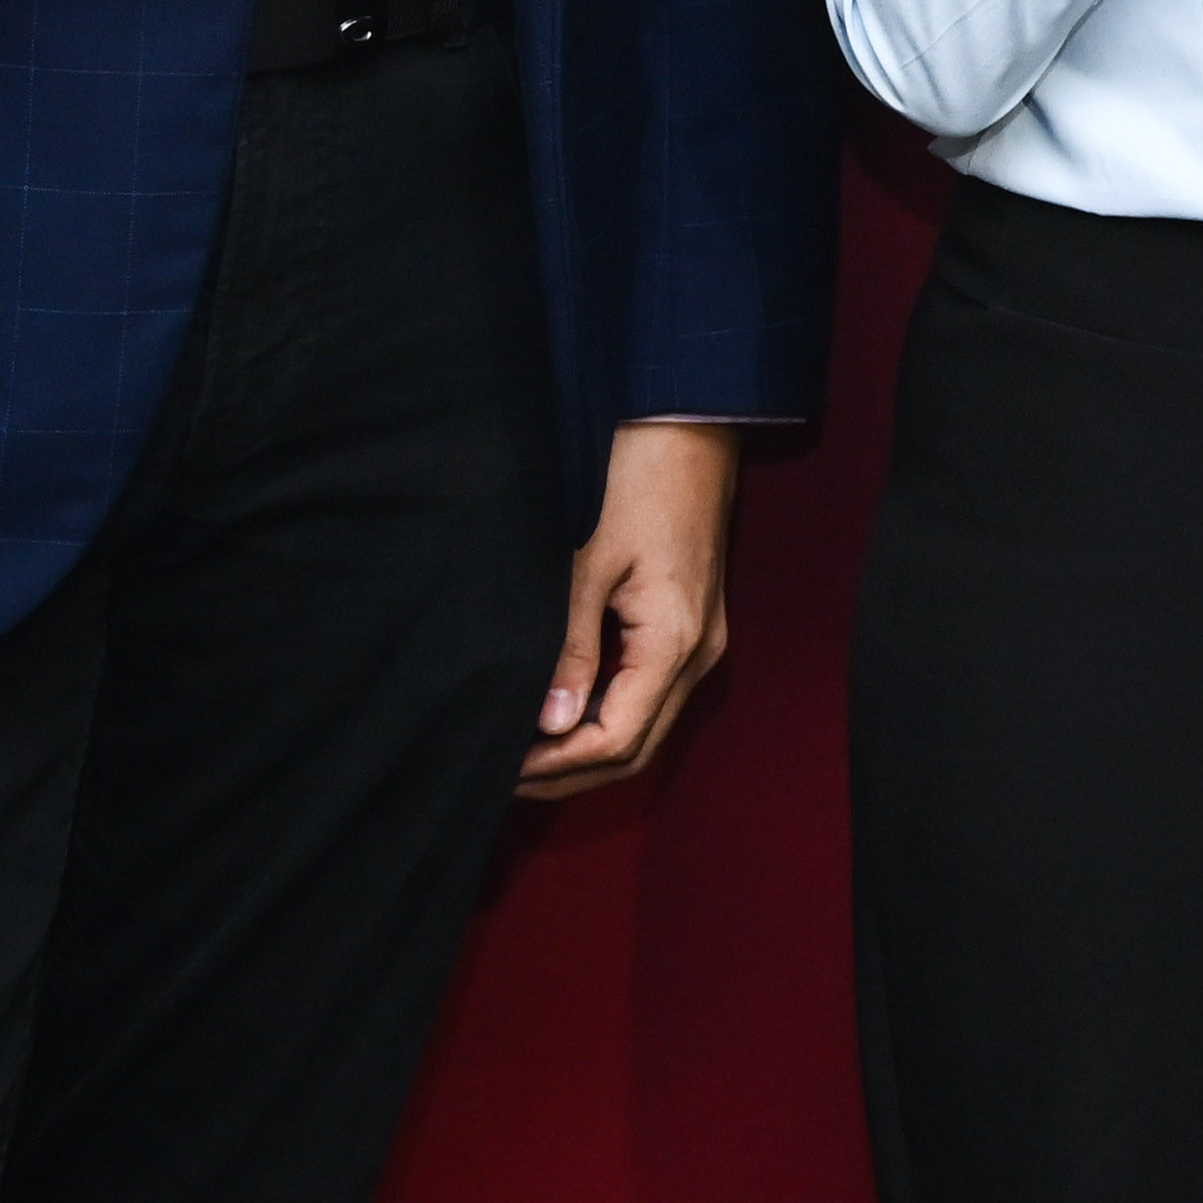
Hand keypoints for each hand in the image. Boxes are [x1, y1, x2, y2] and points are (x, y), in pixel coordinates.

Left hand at [519, 421, 743, 800]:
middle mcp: (700, 654)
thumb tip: (549, 723)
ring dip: (586, 751)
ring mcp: (701, 642)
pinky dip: (605, 718)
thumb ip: (571, 648)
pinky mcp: (691, 626)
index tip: (500, 769)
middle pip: (636, 749)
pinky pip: (650, 696)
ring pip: (645, 728)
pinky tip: (560, 713)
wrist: (688, 426)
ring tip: (523, 752)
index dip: (557, 765)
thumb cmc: (636, 481)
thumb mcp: (588, 564)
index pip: (617, 739)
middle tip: (502, 776)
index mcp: (675, 642)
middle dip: (569, 773)